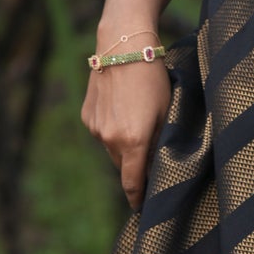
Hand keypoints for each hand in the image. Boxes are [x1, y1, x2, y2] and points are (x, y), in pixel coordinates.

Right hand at [81, 51, 171, 209]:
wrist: (123, 46)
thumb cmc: (153, 78)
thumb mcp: (167, 110)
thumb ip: (160, 141)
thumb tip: (156, 164)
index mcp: (133, 142)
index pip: (133, 182)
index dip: (137, 197)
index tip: (142, 207)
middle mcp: (109, 139)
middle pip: (123, 166)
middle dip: (135, 166)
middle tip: (149, 158)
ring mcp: (95, 127)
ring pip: (111, 148)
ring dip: (123, 145)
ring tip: (137, 121)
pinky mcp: (87, 115)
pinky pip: (101, 131)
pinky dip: (111, 129)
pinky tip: (122, 108)